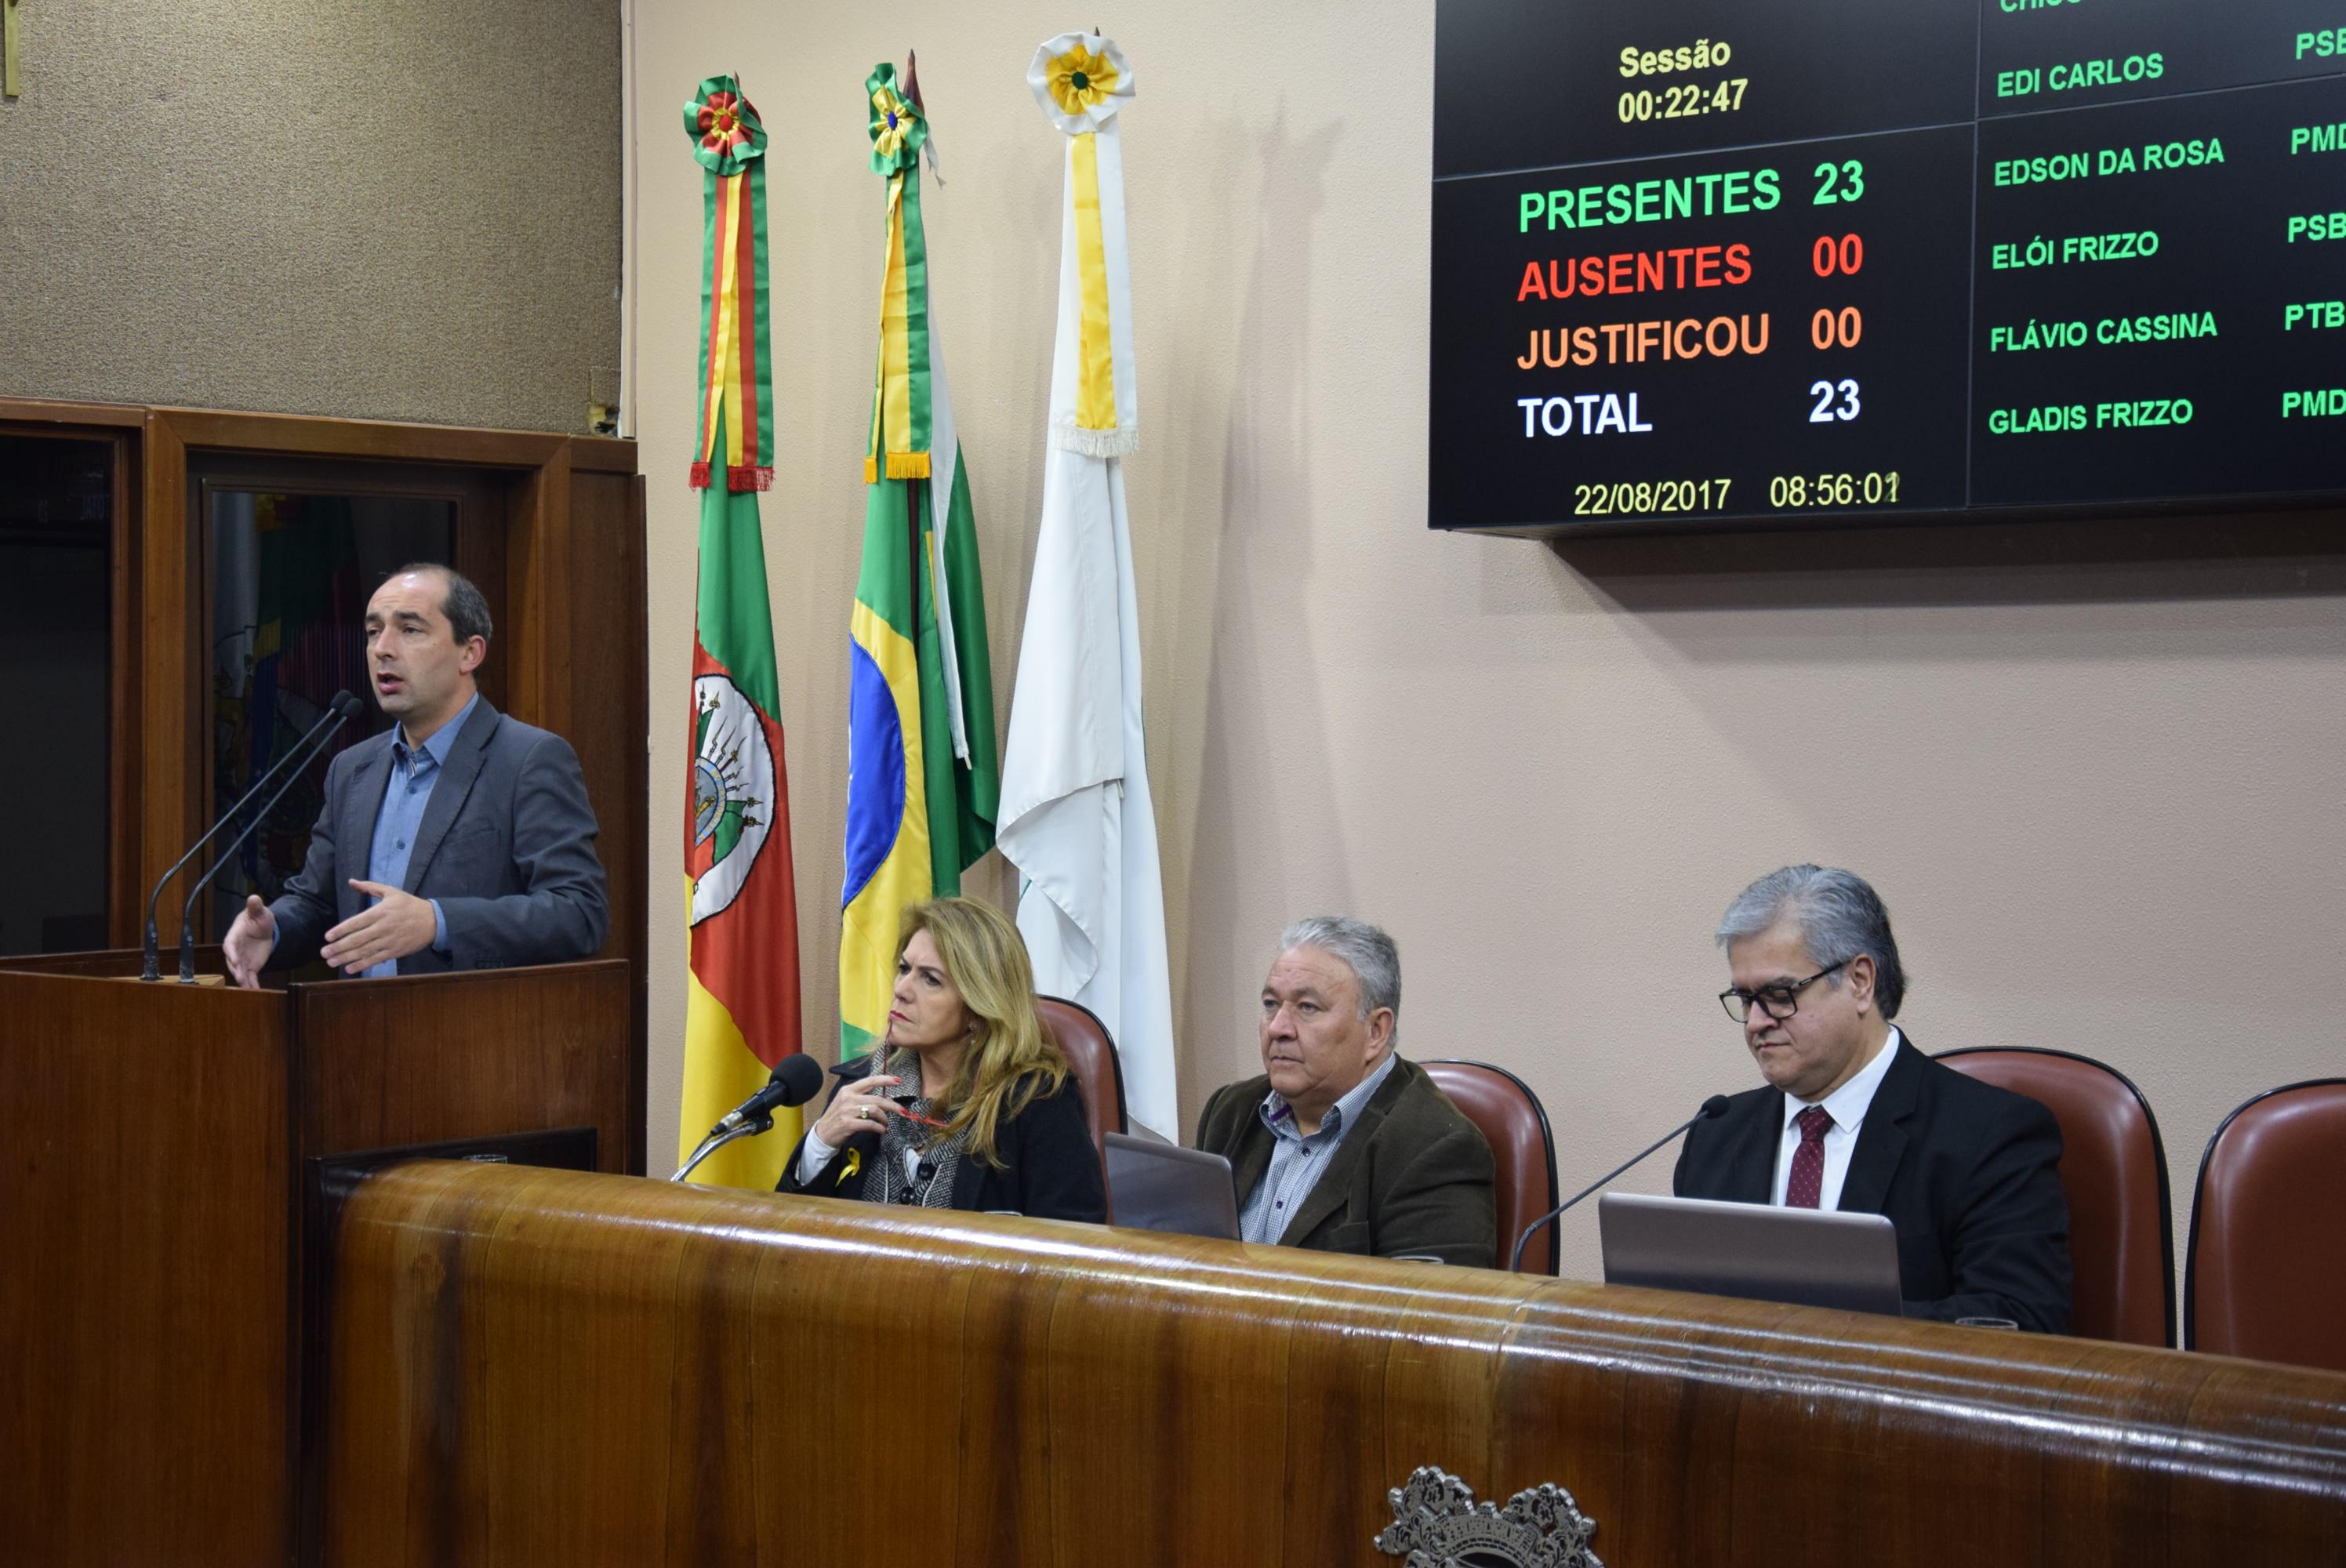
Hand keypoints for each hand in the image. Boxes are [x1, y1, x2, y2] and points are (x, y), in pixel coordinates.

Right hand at [224, 895, 275, 988]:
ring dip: (243, 980)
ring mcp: (242, 960)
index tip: (234, 959)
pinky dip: (253, 984)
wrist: (263, 928)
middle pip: (233, 962)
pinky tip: (256, 991)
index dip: (231, 953)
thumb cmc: (257, 918)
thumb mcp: (259, 911)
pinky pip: (250, 977)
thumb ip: (255, 907)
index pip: (229, 946)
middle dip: (236, 970)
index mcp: (234, 937)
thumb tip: (254, 897)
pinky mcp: (251, 967)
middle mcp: (235, 951)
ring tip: (248, 989)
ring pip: (240, 972)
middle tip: (240, 978)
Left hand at [322, 880, 438, 974]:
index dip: (340, 930)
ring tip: (331, 962)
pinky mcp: (395, 951)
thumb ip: (369, 887)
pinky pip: (376, 959)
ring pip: (364, 951)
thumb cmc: (410, 905)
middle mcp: (383, 927)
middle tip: (324, 953)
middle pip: (357, 939)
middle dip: (338, 947)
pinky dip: (362, 965)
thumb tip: (351, 881)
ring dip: (346, 958)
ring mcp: (389, 941)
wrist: (433, 920)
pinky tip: (350, 968)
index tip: (327, 937)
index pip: (356, 923)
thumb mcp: (391, 891)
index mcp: (380, 912)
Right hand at [812, 1075, 903, 1146]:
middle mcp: (848, 1098)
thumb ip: (863, 1098)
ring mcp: (848, 1111)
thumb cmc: (837, 1118)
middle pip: (877, 1098)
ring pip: (875, 1110)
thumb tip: (887, 1099)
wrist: (822, 1134)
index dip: (885, 1080)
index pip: (870, 1081)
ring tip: (886, 1124)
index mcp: (848, 1090)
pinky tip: (882, 1131)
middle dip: (893, 1105)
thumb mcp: (847, 1103)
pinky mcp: (848, 1124)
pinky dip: (879, 1128)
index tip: (899, 1081)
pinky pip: (870, 1124)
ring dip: (885, 1118)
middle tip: (903, 1111)